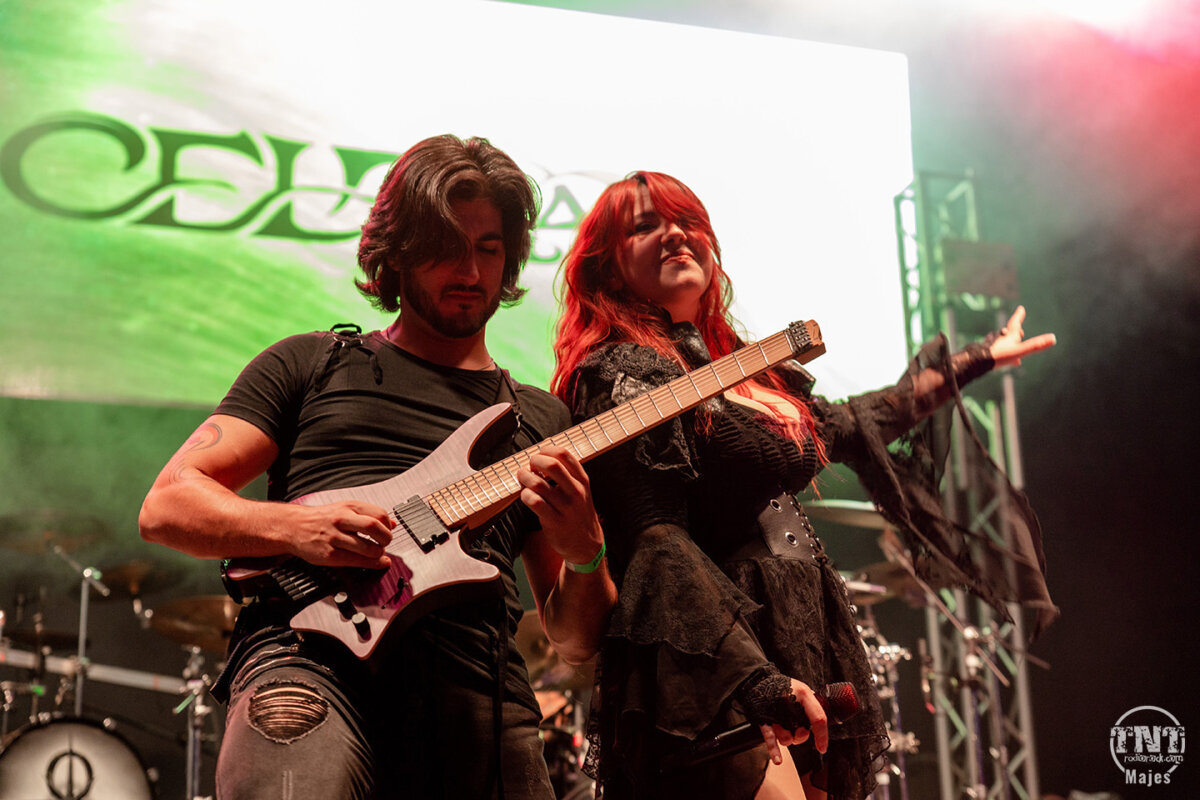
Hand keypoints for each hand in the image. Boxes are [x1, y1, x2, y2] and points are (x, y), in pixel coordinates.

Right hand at [286, 500, 392, 568]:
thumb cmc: (321, 518)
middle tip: (386, 543)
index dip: (388, 525)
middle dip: (386, 538)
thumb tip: (392, 523)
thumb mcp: (345, 509)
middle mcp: (342, 520)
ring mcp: (335, 538)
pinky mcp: (330, 554)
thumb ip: (368, 515)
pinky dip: (371, 564)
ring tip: (377, 553)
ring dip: (378, 553)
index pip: (379, 514)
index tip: (388, 531)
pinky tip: (375, 563)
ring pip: (367, 547)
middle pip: (374, 527)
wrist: (294, 527)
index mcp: (349, 507)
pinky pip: (356, 561)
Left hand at [517, 445, 603, 566]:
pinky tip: (525, 496)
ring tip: (523, 478)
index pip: (564, 455)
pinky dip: (525, 495)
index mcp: (582, 480)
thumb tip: (540, 457)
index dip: (546, 450)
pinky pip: (534, 502)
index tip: (539, 455)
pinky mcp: (554, 522)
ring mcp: (566, 507)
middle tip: (529, 466)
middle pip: (552, 465)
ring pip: (538, 484)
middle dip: (534, 461)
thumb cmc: (577, 513)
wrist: (587, 544)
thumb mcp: (580, 491)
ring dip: (525, 477)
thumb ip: (566, 474)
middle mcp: (576, 492)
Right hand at [759, 678, 828, 764]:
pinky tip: (778, 760)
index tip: (823, 748)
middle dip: (802, 736)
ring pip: (787, 738)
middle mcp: (790, 704)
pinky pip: (770, 738)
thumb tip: (821, 722)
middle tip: (799, 730)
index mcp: (803, 694)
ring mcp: (776, 714)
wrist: (757, 680)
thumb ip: (812, 704)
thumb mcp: (802, 689)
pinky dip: (774, 751)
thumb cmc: (782, 686)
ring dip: (787, 738)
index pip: (819, 718)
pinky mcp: (764, 720)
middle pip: (802, 733)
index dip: (823, 736)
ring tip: (782, 727)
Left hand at [990, 306, 1056, 368]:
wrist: (977, 362)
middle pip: (1010, 333)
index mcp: (1009, 336)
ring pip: (1005, 343)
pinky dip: (1007, 355)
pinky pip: (1000, 353)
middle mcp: (1001, 339)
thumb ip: (1035, 345)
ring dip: (1011, 344)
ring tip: (1016, 348)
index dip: (1018, 316)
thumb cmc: (999, 355)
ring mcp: (994, 346)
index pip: (1015, 323)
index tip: (1020, 308)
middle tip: (1020, 331)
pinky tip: (1011, 362)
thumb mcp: (1020, 351)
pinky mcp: (989, 354)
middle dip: (1016, 332)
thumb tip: (1053, 338)